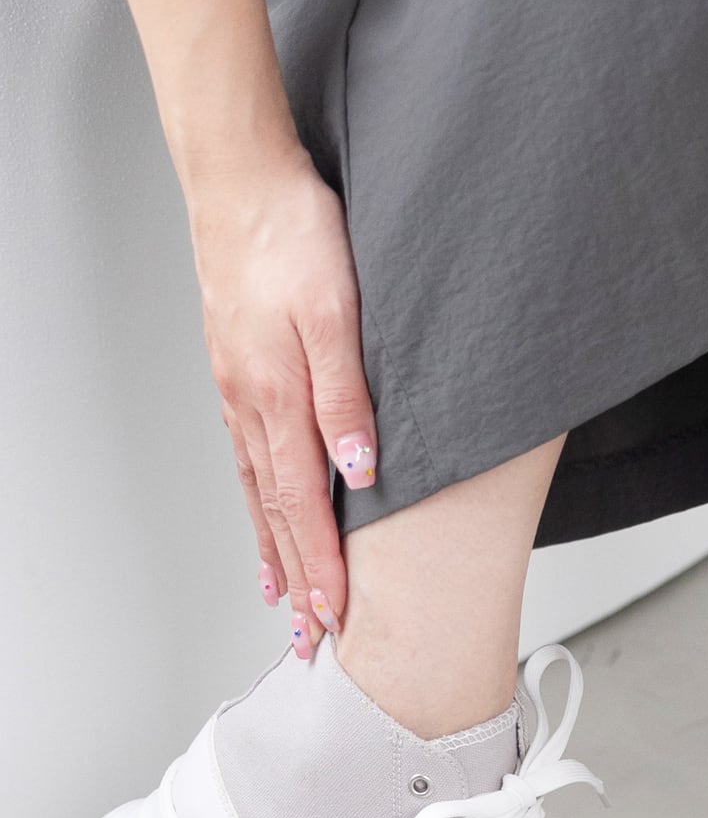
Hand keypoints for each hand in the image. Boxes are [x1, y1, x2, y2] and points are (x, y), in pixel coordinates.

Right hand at [188, 143, 374, 655]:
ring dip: (273, 548)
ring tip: (283, 598)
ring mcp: (239, 390)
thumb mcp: (338, 312)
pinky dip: (257, 500)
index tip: (335, 619)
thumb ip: (348, 395)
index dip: (323, 567)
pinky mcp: (238, 372)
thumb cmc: (296, 235)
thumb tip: (360, 473)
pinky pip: (248, 456)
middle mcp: (251, 404)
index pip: (304, 506)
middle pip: (276, 512)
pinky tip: (263, 515)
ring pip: (257, 489)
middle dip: (298, 579)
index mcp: (279, 396)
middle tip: (309, 639)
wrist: (242, 179)